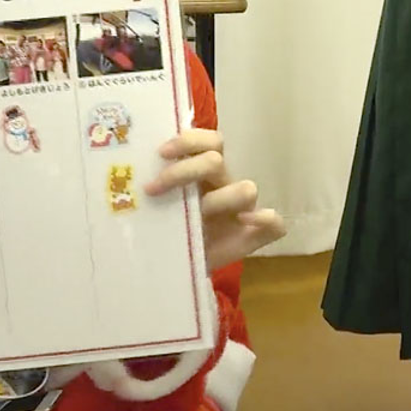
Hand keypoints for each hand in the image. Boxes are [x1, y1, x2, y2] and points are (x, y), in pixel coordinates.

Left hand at [144, 130, 284, 269]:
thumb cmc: (160, 233)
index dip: (188, 141)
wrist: (169, 269)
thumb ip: (143, 190)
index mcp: (202, 173)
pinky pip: (274, 224)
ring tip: (194, 218)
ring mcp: (240, 211)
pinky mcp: (252, 237)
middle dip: (185, 171)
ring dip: (219, 200)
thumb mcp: (149, 209)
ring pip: (246, 189)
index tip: (160, 154)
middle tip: (154, 189)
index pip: (208, 141)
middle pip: (216, 160)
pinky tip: (247, 223)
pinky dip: (265, 220)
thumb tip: (136, 184)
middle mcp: (222, 186)